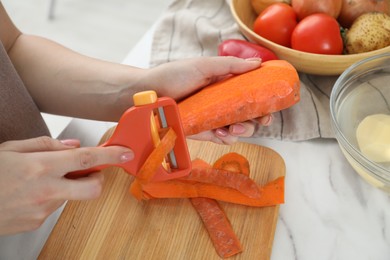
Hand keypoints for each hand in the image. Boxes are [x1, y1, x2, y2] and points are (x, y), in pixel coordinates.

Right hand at [0, 136, 133, 234]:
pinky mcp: (36, 223)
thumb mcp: (11, 148)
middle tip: (89, 171)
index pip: (87, 159)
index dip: (110, 156)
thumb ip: (46, 145)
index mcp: (40, 166)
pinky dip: (51, 197)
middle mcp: (46, 190)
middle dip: (98, 179)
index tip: (125, 153)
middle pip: (93, 188)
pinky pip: (54, 207)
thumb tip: (72, 145)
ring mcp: (42, 210)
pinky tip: (30, 192)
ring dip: (67, 186)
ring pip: (71, 196)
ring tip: (40, 179)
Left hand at [145, 56, 272, 143]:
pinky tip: (219, 133)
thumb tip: (258, 64)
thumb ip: (230, 66)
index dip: (265, 100)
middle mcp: (223, 103)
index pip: (251, 93)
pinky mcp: (205, 133)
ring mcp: (215, 119)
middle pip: (250, 114)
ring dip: (243, 130)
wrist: (149, 96)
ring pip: (240, 129)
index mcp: (225, 85)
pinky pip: (223, 140)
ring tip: (232, 128)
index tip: (272, 105)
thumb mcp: (203, 65)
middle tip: (260, 120)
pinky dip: (226, 138)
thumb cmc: (173, 76)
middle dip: (259, 119)